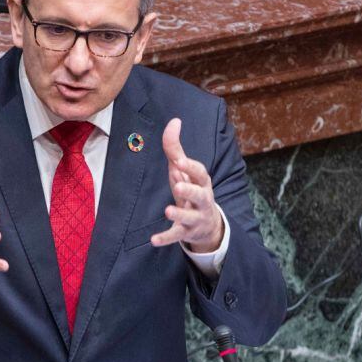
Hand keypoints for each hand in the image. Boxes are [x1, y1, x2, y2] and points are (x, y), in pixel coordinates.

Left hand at [151, 118, 223, 252]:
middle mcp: (202, 199)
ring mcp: (195, 217)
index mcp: (201, 182)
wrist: (208, 224)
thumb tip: (174, 121)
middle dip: (191, 190)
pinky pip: (177, 236)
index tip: (180, 161)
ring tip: (168, 210)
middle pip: (200, 195)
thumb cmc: (191, 189)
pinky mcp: (187, 232)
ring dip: (179, 214)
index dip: (191, 167)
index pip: (200, 173)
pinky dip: (166, 238)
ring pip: (190, 217)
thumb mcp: (183, 170)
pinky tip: (153, 240)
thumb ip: (175, 148)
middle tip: (178, 184)